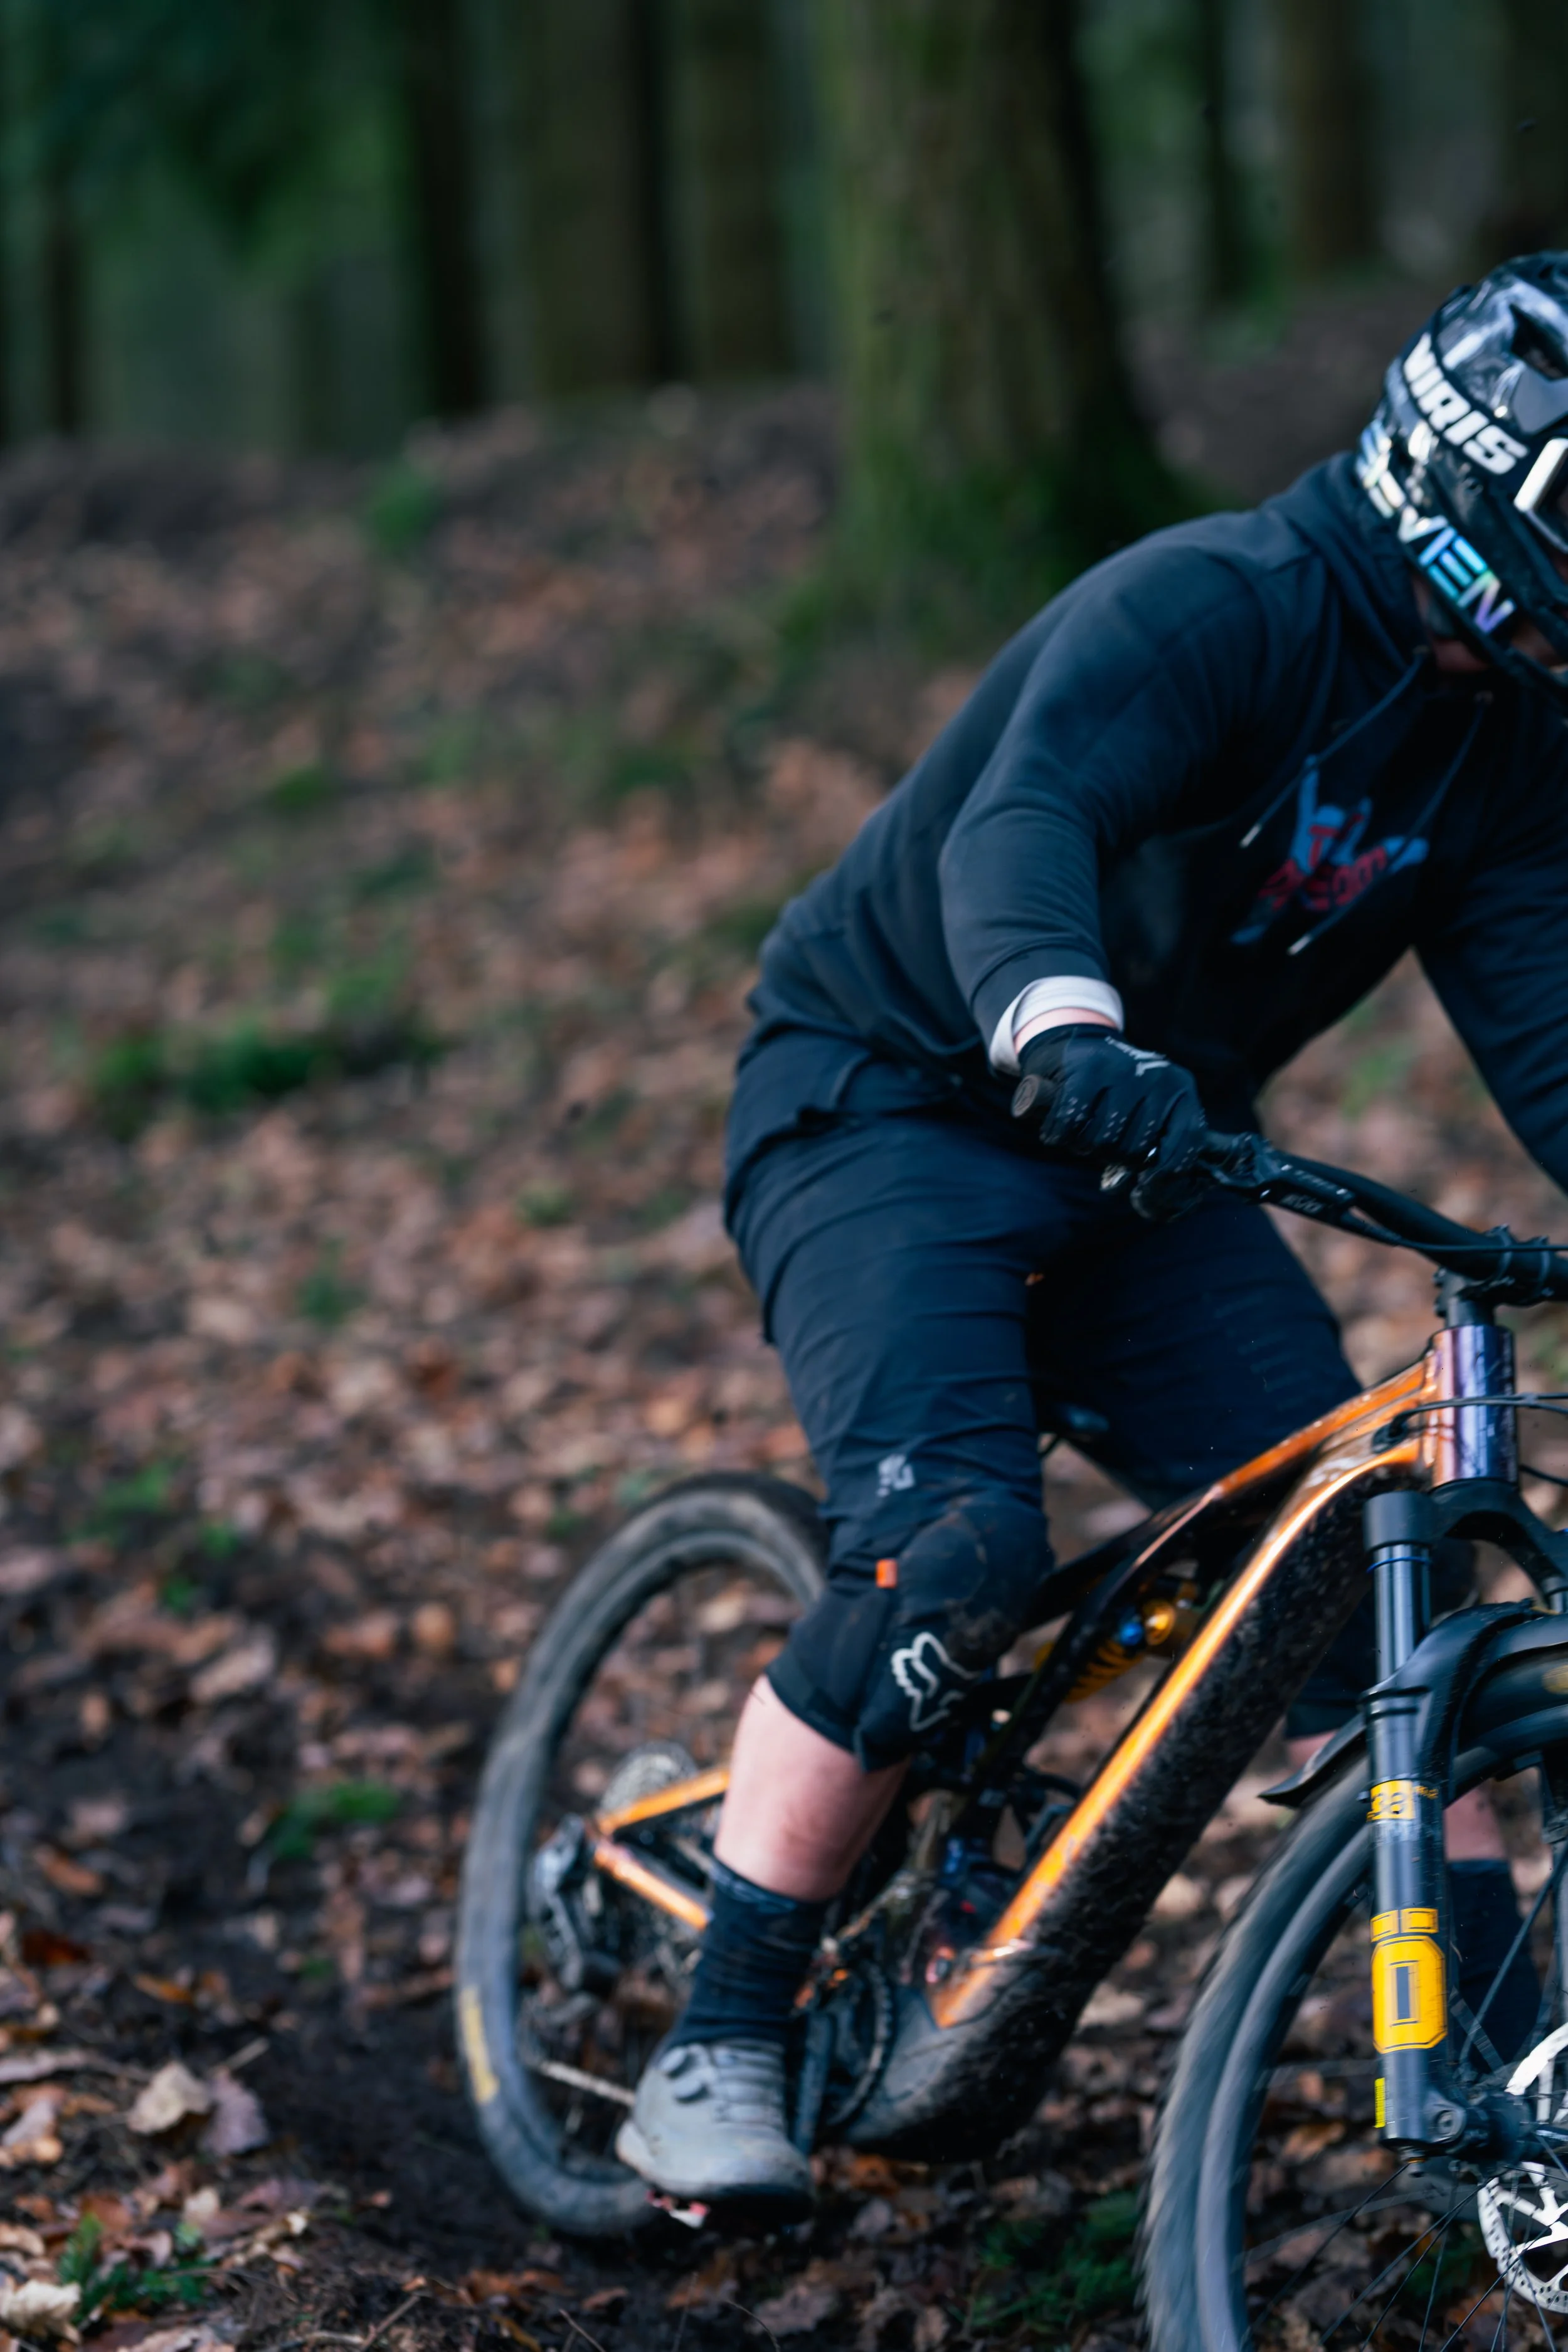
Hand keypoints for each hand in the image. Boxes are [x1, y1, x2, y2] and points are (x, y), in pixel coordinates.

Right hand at [1010, 1026, 1206, 1190]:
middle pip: (1137, 1147)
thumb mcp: (1147, 1109)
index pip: (1187, 1140)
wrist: (1075, 1043)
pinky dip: (1059, 1133)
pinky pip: (1072, 1120)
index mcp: (1181, 1088)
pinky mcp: (1087, 1067)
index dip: (1166, 1172)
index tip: (1144, 1187)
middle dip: (1111, 1156)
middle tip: (1097, 1147)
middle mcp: (1158, 1076)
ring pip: (1103, 1138)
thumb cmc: (1112, 1092)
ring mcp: (1123, 1069)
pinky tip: (1055, 1133)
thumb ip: (1157, 1142)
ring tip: (1077, 1136)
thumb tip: (1150, 1190)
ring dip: (1083, 1146)